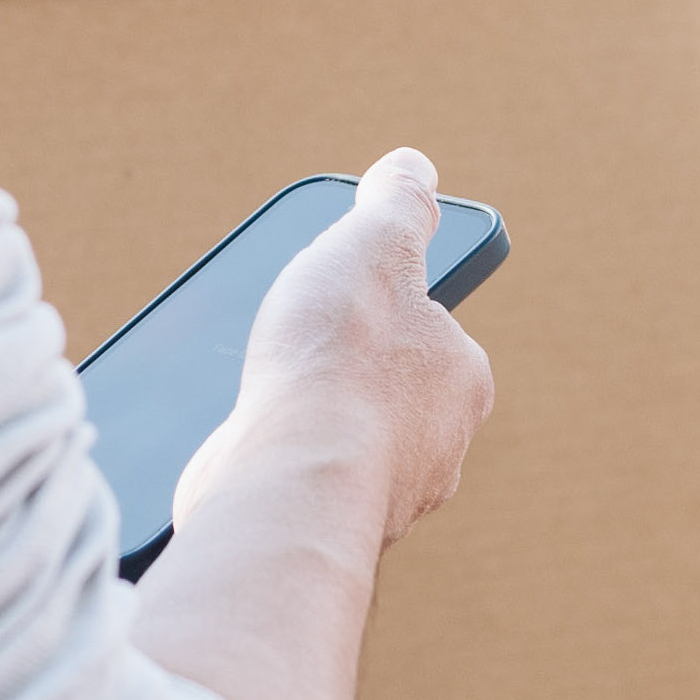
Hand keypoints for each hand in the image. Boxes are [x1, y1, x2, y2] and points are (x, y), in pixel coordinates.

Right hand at [177, 150, 494, 559]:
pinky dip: (272, 462)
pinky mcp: (325, 531)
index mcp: (461, 381)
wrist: (290, 487)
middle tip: (283, 340)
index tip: (330, 296)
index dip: (373, 302)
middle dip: (334, 363)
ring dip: (298, 414)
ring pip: (339, 438)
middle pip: (381, 386)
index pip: (425, 327)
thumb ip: (398, 204)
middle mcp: (437, 448)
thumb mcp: (374, 246)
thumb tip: (414, 168)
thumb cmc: (338, 364)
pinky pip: (299, 483)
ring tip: (252, 388)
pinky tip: (238, 444)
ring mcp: (382, 498)